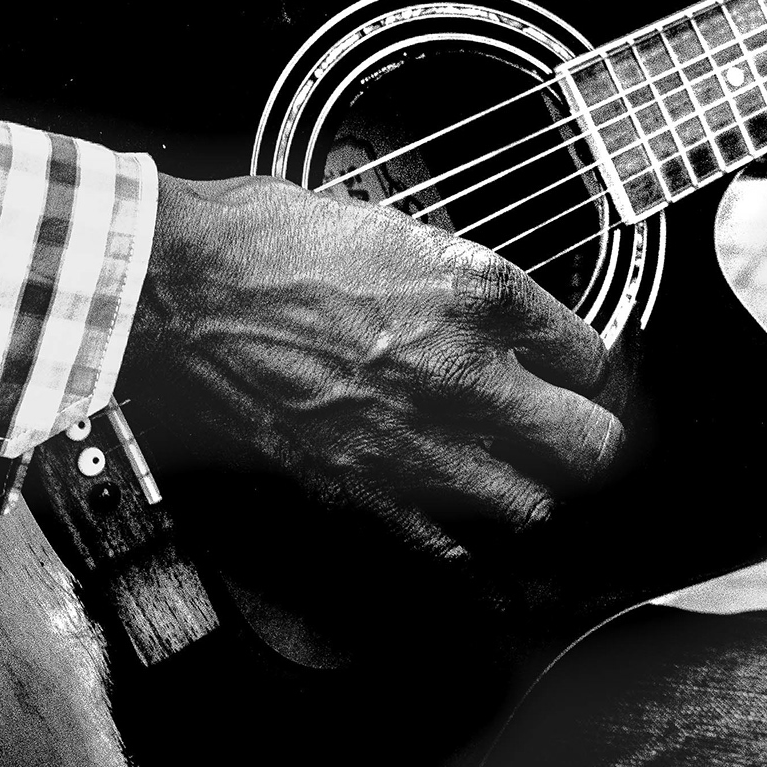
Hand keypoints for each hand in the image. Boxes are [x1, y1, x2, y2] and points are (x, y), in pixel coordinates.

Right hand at [121, 175, 621, 563]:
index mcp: (479, 290)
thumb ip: (451, 274)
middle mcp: (465, 375)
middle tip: (582, 428)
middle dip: (595, 436)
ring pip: (533, 503)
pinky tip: (454, 508)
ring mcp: (417, 444)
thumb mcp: (387, 224)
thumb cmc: (257, 242)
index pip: (588, 351)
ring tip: (522, 469)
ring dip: (534, 486)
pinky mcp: (361, 491)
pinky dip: (460, 532)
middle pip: (590, 443)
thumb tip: (481, 304)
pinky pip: (449, 542)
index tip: (575, 365)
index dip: (584, 361)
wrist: (171, 293)